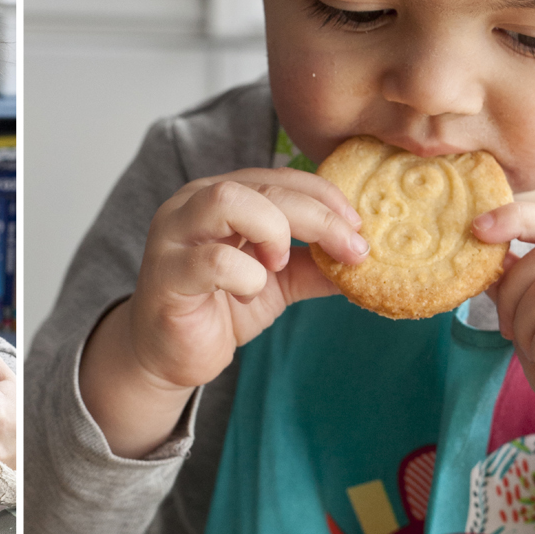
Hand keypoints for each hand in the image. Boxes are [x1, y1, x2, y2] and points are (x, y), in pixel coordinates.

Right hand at [124, 167, 366, 391]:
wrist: (167, 357)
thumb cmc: (218, 309)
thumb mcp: (278, 281)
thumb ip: (315, 265)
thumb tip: (368, 259)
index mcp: (220, 195)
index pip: (280, 177)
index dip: (326, 197)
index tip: (360, 229)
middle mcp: (192, 203)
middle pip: (263, 186)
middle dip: (318, 216)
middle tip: (351, 249)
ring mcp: (173, 235)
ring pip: (228, 200)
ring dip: (273, 231)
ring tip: (281, 265)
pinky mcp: (166, 274)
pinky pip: (214, 261)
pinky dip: (247, 278)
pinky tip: (249, 296)